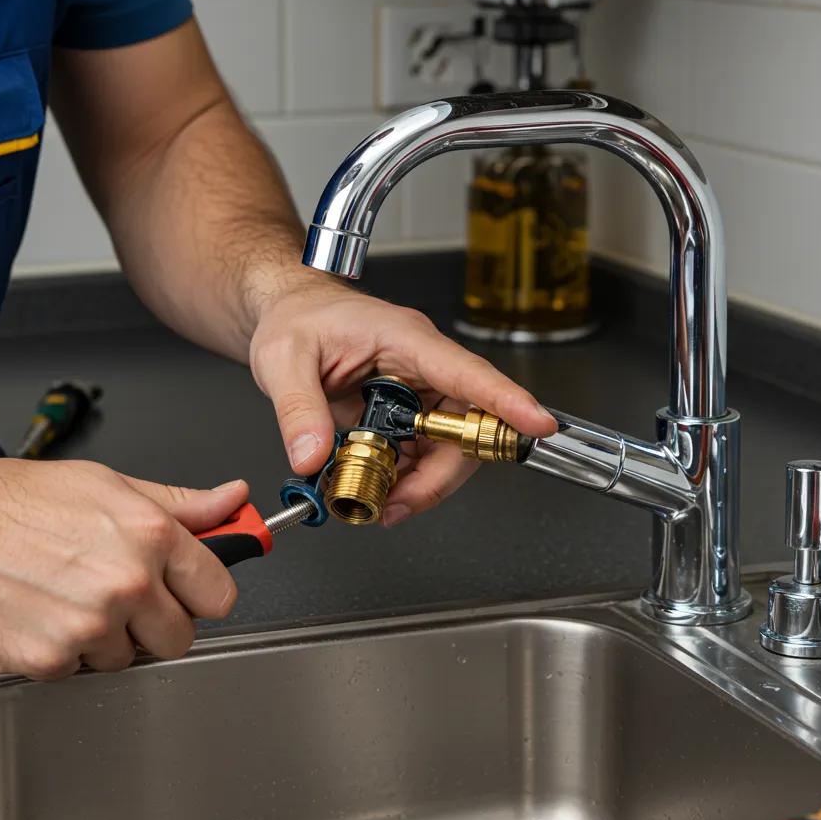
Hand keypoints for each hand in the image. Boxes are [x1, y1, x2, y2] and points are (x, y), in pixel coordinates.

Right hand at [0, 452, 247, 679]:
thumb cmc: (19, 498)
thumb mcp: (111, 484)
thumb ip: (181, 503)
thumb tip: (233, 499)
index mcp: (151, 535)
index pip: (219, 592)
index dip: (203, 593)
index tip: (191, 592)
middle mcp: (127, 582)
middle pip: (180, 638)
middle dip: (157, 622)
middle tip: (125, 596)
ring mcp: (88, 626)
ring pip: (128, 658)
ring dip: (107, 637)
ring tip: (72, 595)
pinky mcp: (47, 661)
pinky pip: (77, 672)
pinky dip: (63, 651)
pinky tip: (43, 612)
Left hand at [250, 282, 555, 525]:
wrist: (290, 316)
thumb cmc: (298, 319)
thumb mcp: (283, 360)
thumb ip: (298, 409)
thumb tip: (312, 456)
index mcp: (404, 339)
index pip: (467, 370)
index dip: (506, 400)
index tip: (537, 424)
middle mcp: (421, 365)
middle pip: (465, 424)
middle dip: (440, 473)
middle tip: (399, 503)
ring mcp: (417, 391)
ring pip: (447, 447)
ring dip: (420, 482)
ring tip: (380, 503)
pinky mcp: (405, 412)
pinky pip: (421, 453)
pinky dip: (403, 479)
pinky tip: (378, 488)